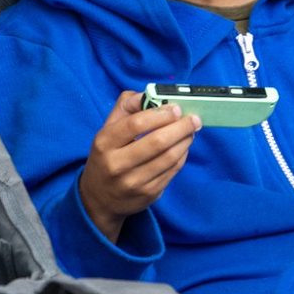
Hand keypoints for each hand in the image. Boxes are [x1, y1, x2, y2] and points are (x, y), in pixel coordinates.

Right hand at [79, 92, 199, 242]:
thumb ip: (126, 107)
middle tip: (194, 119)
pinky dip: (182, 155)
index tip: (176, 108)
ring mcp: (134, 182)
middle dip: (180, 127)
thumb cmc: (107, 156)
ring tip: (191, 131)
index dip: (160, 114)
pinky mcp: (148, 194)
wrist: (99, 198)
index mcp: (105, 143)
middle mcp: (117, 164)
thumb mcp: (107, 129)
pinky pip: (172, 171)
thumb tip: (151, 94)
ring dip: (185, 141)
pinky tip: (184, 146)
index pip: (136, 124)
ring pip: (169, 158)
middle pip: (157, 142)